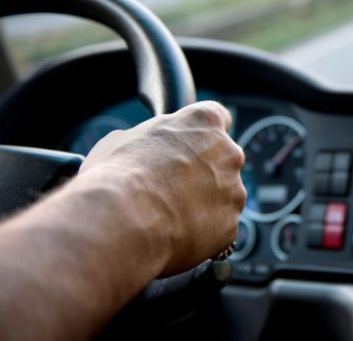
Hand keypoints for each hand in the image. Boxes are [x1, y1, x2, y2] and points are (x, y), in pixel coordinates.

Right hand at [76, 101, 245, 275]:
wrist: (123, 221)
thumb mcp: (121, 140)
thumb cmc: (118, 176)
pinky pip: (218, 228)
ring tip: (168, 216)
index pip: (217, 117)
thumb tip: (141, 148)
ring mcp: (233, 192)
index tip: (191, 144)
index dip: (201, 134)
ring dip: (204, 204)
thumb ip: (147, 140)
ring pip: (223, 197)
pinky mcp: (230, 226)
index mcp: (205, 122)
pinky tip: (174, 235)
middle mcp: (228, 154)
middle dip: (203, 172)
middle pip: (223, 160)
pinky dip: (201, 233)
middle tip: (172, 187)